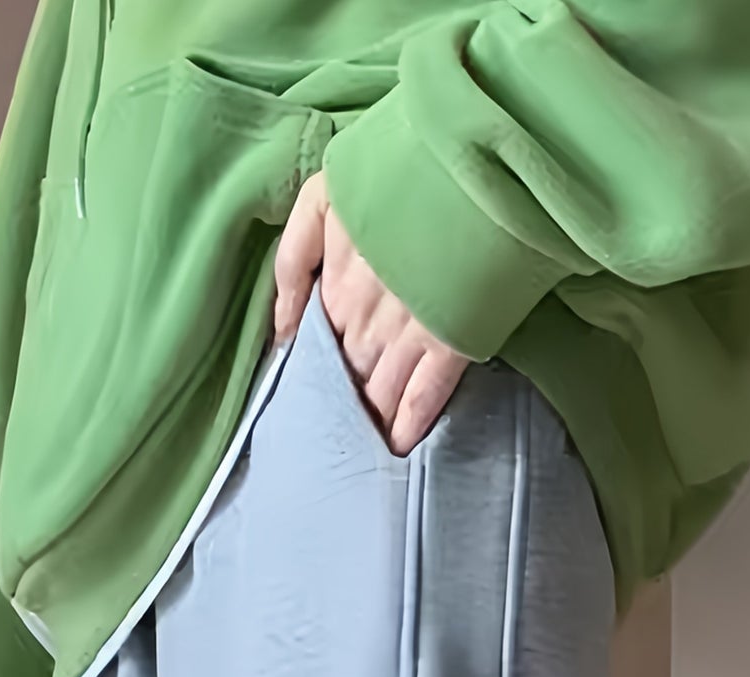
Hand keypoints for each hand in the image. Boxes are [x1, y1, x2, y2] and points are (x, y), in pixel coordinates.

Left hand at [273, 172, 469, 457]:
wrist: (471, 146)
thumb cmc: (398, 162)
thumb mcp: (324, 195)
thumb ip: (293, 261)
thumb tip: (279, 333)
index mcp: (335, 280)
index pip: (316, 346)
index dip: (314, 377)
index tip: (310, 404)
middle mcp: (367, 311)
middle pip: (347, 374)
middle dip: (341, 407)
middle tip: (334, 445)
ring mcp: (412, 325)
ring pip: (383, 389)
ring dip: (373, 422)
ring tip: (365, 456)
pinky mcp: (454, 332)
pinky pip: (427, 391)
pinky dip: (412, 421)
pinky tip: (401, 446)